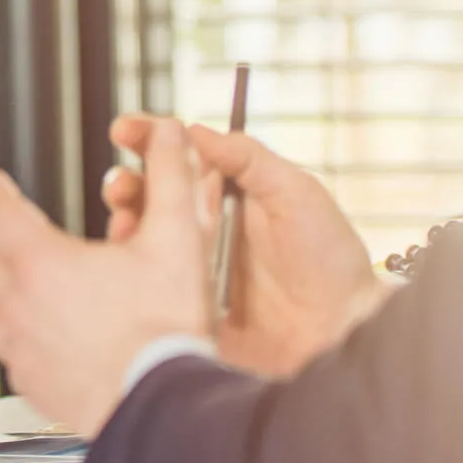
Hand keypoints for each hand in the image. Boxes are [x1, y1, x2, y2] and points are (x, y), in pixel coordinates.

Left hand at [0, 118, 209, 436]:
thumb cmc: (167, 331)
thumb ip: (172, 177)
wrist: (162, 410)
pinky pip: (2, 343)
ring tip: (1, 270)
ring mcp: (16, 345)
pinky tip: (24, 326)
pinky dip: (7, 324)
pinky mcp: (27, 380)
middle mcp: (15, 301)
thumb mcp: (177, 241)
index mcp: (39, 260)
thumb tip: (170, 132)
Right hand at [101, 116, 391, 376]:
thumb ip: (249, 159)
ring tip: (123, 226)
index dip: (148, 139)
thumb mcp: (297, 195)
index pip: (180, 158)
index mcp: (228, 195)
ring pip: (141, 238)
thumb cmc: (330, 260)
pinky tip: (128, 267)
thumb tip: (195, 129)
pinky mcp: (185, 306)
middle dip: (124, 183)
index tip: (124, 131)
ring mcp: (191, 267)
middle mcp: (204, 227)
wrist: (342, 332)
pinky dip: (129, 272)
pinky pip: (147, 286)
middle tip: (120, 187)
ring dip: (123, 224)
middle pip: (149, 195)